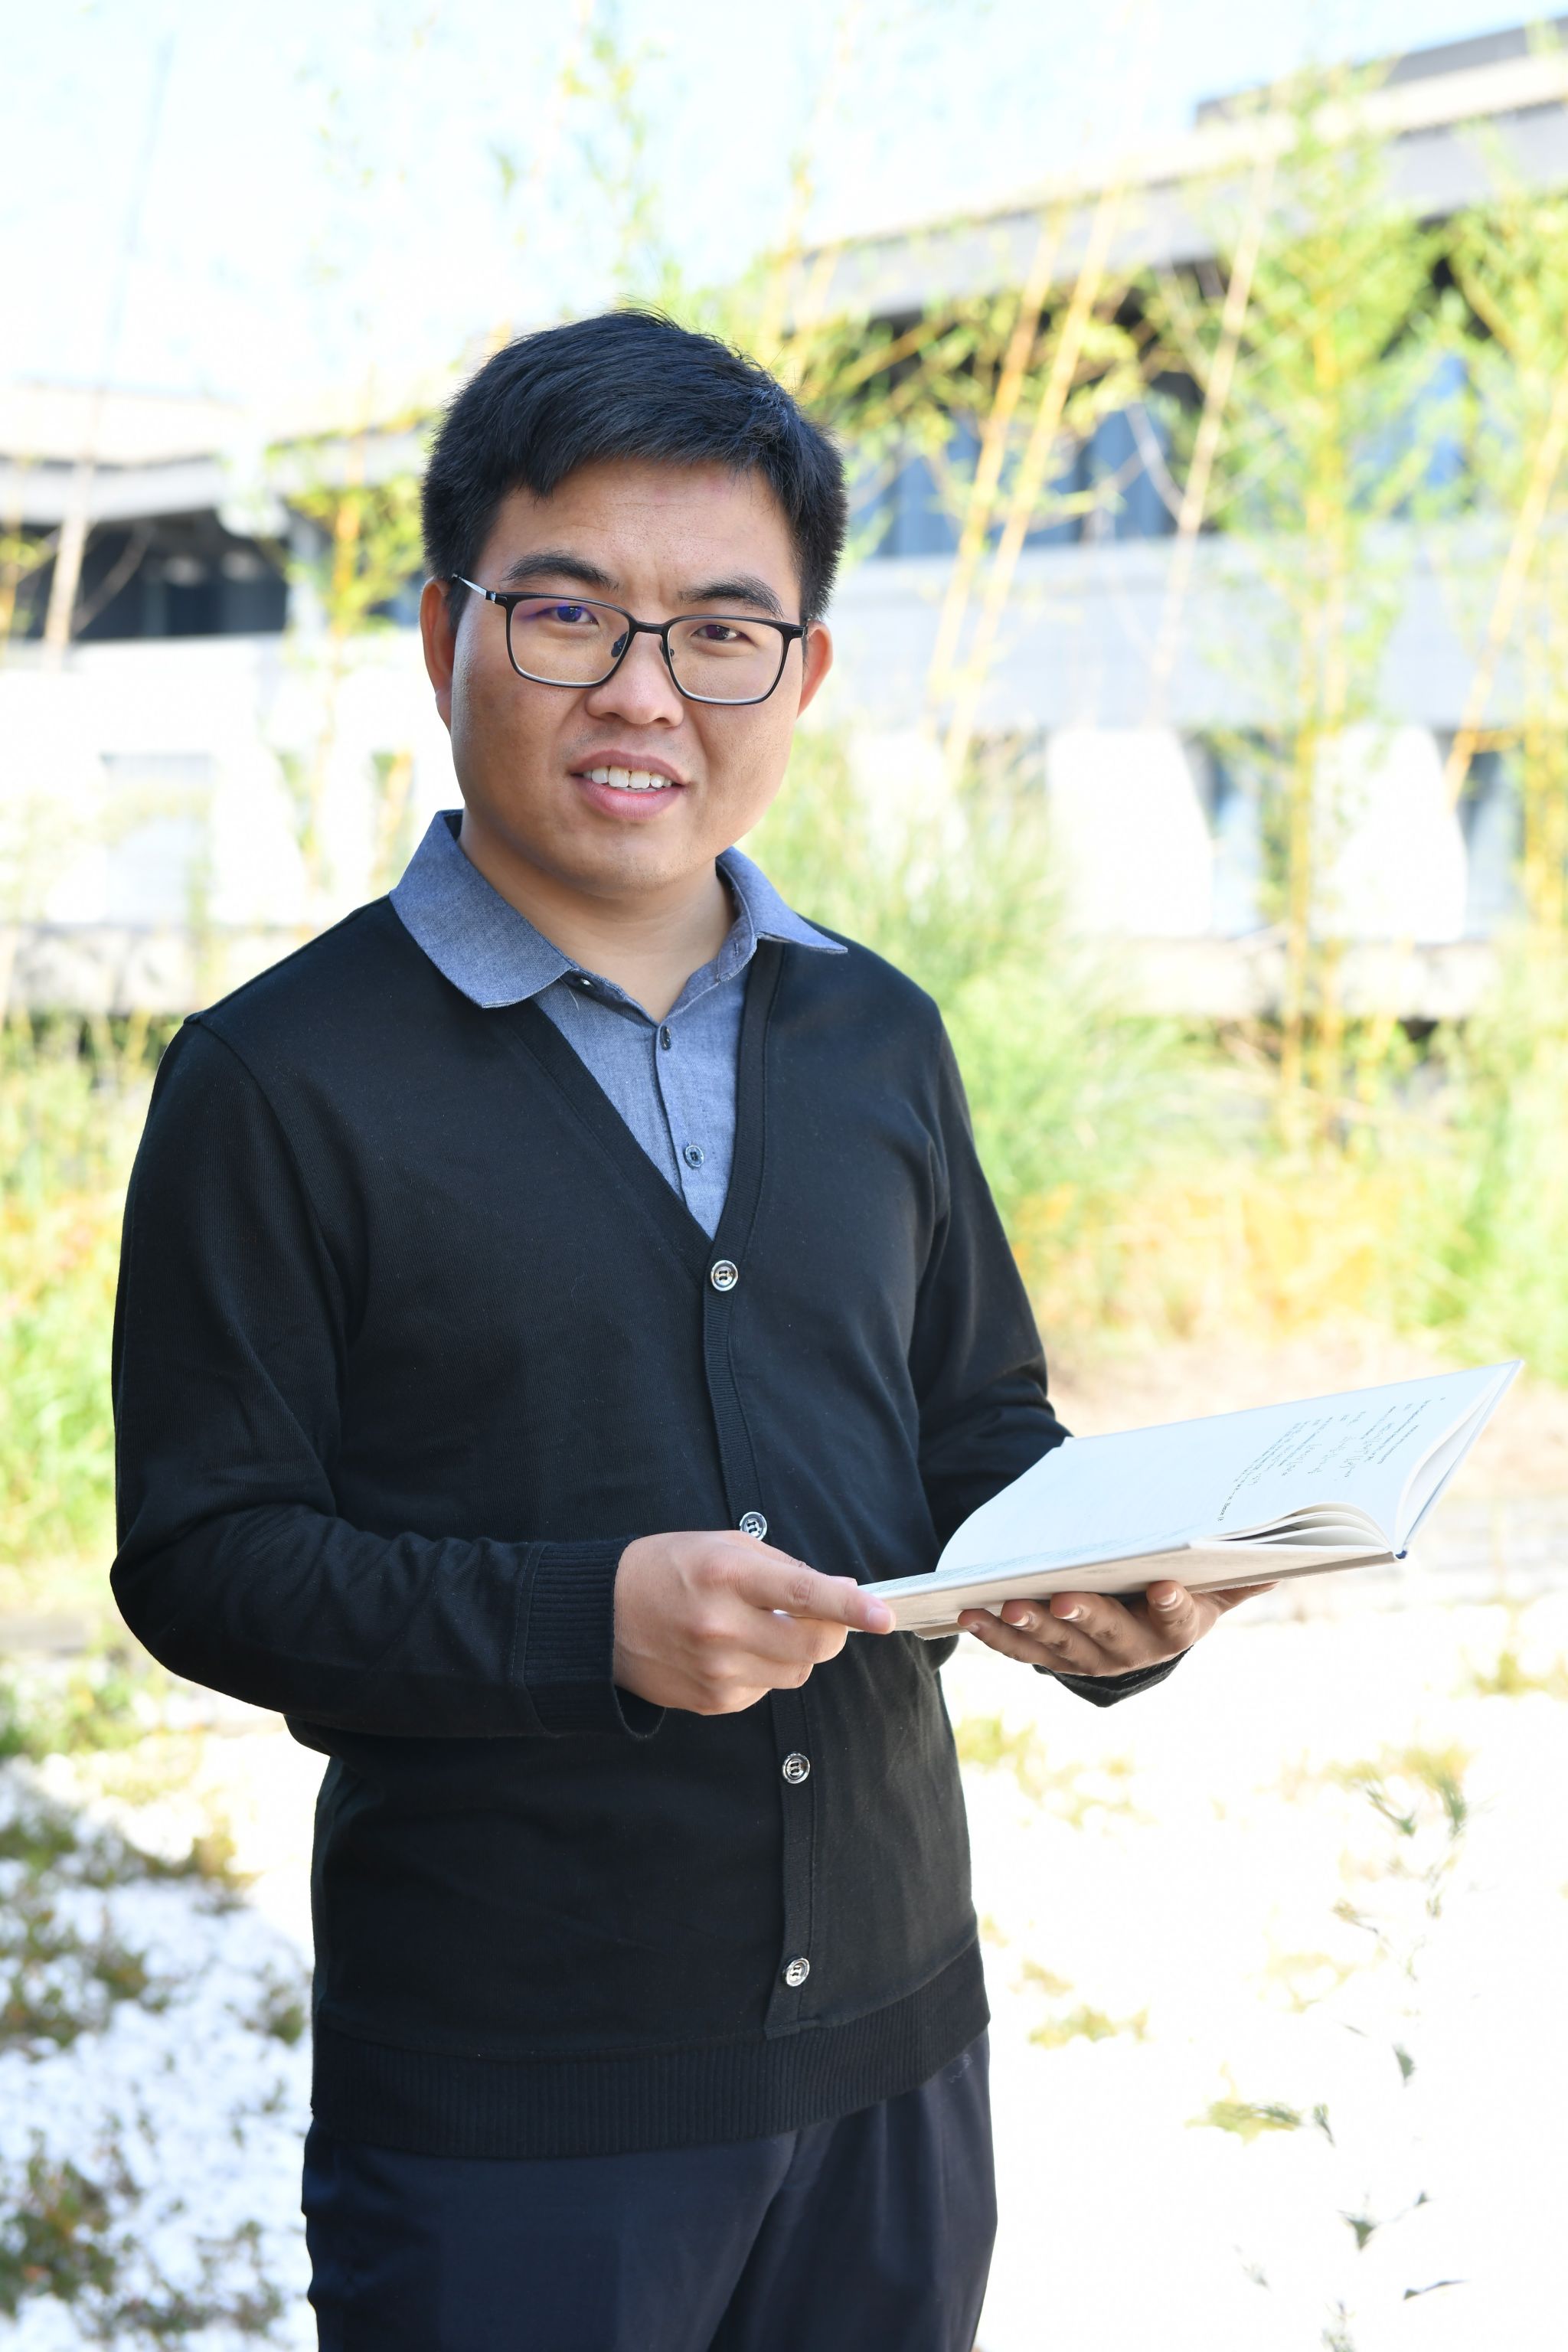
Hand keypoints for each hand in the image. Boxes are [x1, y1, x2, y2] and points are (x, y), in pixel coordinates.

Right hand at [614, 1531, 893, 1714]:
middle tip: (822, 1616)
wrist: (599, 1617)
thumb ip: (783, 1568)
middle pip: (813, 1645)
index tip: (883, 1615)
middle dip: (831, 1631)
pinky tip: (731, 1650)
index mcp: (728, 1575)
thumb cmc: (666, 1568)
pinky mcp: (712, 1700)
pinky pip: (765, 1690)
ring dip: (795, 1651)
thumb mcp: (722, 1545)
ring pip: (795, 1671)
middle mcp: (723, 1626)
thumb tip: (840, 1592)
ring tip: (758, 1627)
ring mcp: (717, 1669)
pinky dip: (763, 1671)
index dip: (849, 1608)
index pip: (804, 1594)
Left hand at [956, 1579, 1273, 1674]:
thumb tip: (1282, 1559)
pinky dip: (995, 1635)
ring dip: (1031, 1626)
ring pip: (1057, 1645)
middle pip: (1107, 1635)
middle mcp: (1130, 1652)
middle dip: (1084, 1615)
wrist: (1141, 1638)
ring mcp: (1085, 1658)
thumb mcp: (1212, 1588)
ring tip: (1009, 1604)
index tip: (1164, 1585)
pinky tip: (972, 1615)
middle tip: (1063, 1596)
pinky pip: (1020, 1650)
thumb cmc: (1178, 1598)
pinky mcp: (1049, 1657)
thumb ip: (1236, 1575)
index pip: (1176, 1618)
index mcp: (1174, 1630)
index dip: (1172, 1603)